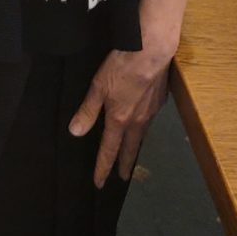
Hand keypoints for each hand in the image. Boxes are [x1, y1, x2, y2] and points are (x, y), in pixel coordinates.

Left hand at [69, 47, 171, 186]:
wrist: (152, 52)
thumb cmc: (122, 68)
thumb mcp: (98, 87)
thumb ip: (88, 110)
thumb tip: (75, 132)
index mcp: (119, 120)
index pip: (108, 150)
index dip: (102, 168)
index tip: (99, 183)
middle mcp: (137, 121)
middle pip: (130, 149)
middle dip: (124, 164)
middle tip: (122, 178)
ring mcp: (151, 112)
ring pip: (142, 135)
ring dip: (135, 147)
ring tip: (131, 152)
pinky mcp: (161, 101)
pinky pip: (150, 119)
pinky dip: (144, 125)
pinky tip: (142, 119)